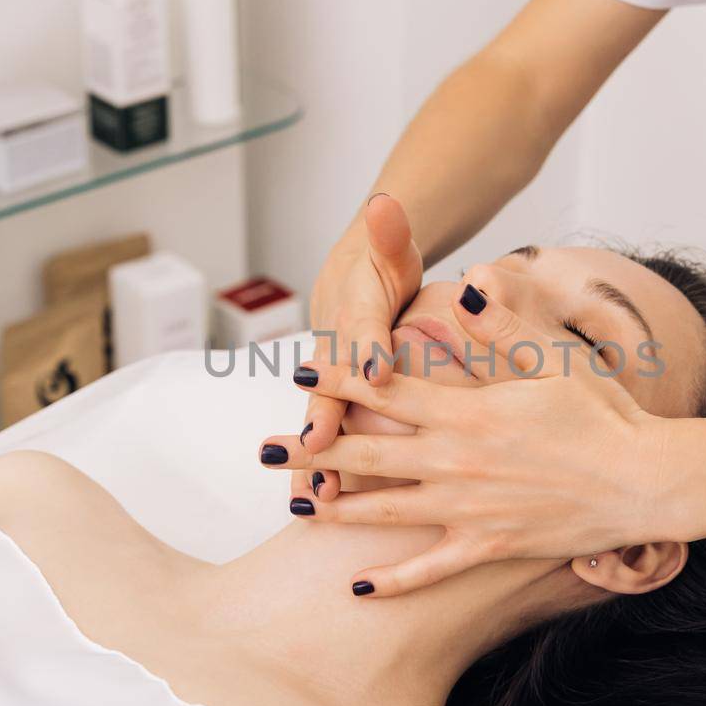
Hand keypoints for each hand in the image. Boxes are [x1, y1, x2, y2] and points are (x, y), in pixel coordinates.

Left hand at [261, 291, 691, 595]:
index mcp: (468, 410)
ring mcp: (469, 509)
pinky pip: (430, 568)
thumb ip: (504, 323)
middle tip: (263, 450)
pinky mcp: (489, 545)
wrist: (644, 481)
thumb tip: (468, 284)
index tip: (300, 371)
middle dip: (312, 449)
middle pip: (367, 454)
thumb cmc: (605, 413)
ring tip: (292, 507)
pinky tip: (356, 586)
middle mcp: (456, 461)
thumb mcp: (555, 357)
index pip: (388, 390)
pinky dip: (392, 580)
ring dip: (335, 509)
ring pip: (384, 510)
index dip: (341, 378)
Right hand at [299, 194, 422, 502]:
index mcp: (356, 308)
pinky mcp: (335, 404)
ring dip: (314, 455)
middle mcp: (334, 348)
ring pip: (319, 420)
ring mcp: (330, 380)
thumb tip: (384, 201)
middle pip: (325, 384)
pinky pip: (327, 439)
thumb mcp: (391, 245)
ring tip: (314, 493)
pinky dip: (319, 468)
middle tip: (318, 446)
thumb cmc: (384, 265)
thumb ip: (388, 230)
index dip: (367, 345)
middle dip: (322, 416)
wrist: (356, 278)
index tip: (377, 368)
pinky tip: (322, 504)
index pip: (361, 325)